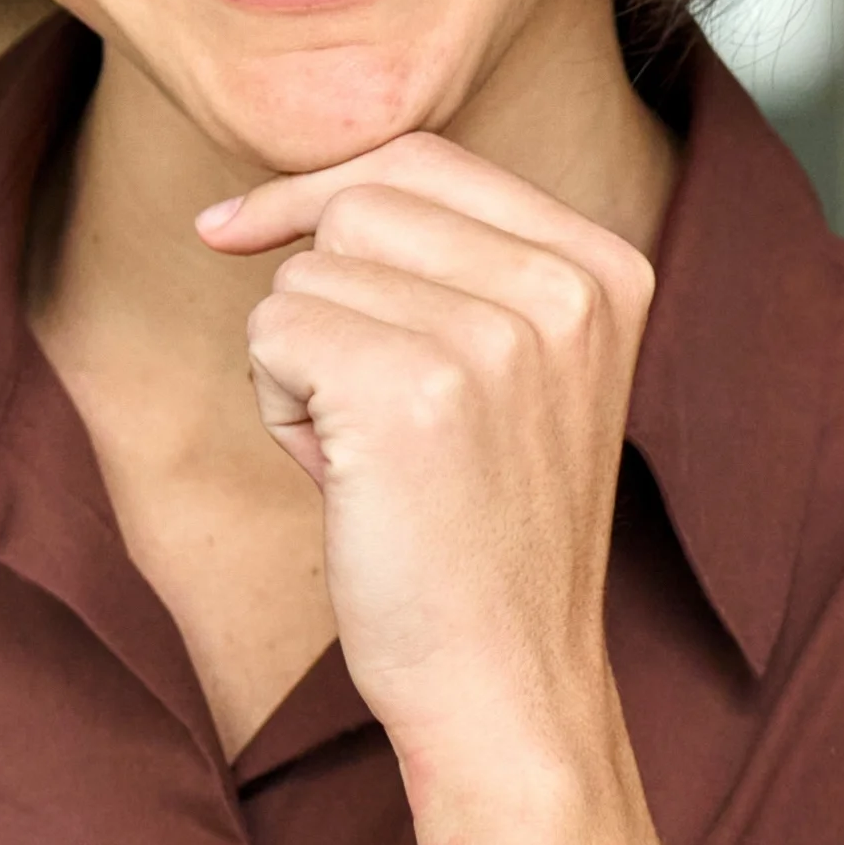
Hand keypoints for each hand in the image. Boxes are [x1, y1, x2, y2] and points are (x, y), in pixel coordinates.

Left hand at [196, 135, 676, 844]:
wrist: (507, 683)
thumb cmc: (483, 537)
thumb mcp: (513, 375)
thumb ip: (452, 269)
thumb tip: (280, 200)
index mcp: (607, 269)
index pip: (426, 160)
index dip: (317, 190)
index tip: (236, 231)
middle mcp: (567, 287)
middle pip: (359, 202)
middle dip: (319, 297)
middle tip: (365, 415)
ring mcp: (499, 334)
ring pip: (307, 269)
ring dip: (299, 361)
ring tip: (369, 456)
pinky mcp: (416, 389)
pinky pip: (273, 331)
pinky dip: (278, 405)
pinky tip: (343, 478)